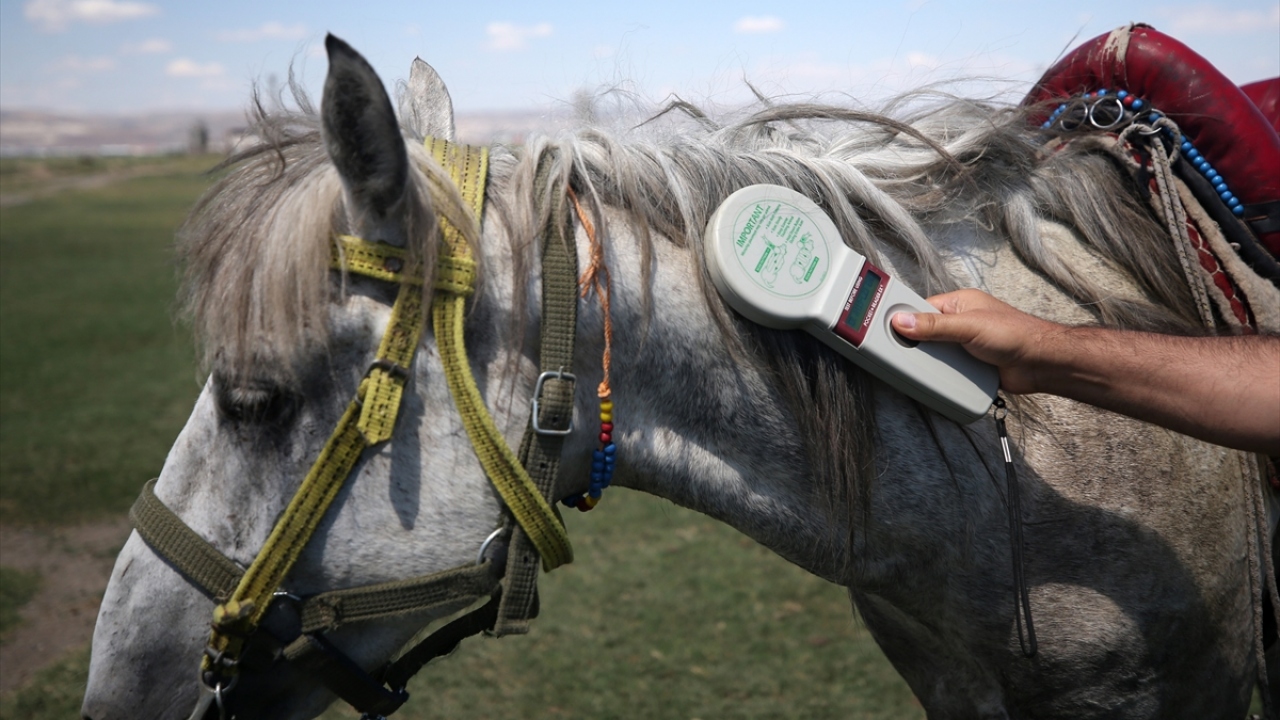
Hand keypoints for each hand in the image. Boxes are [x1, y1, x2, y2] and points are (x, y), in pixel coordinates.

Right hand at [889, 289, 1061, 393]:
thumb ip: (934, 325)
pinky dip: (940, 376)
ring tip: (913, 370)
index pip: (921, 309)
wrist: (1041, 363)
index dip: (904, 320)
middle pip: (925, 333)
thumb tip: (902, 320)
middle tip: (897, 355)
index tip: (886, 331)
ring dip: (928, 363)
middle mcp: (960, 323)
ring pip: (934, 354)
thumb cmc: (1015, 333)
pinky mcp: (969, 365)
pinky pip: (947, 370)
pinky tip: (933, 381)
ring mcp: (964, 345)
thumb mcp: (968, 326)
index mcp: (959, 303)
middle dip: (915, 345)